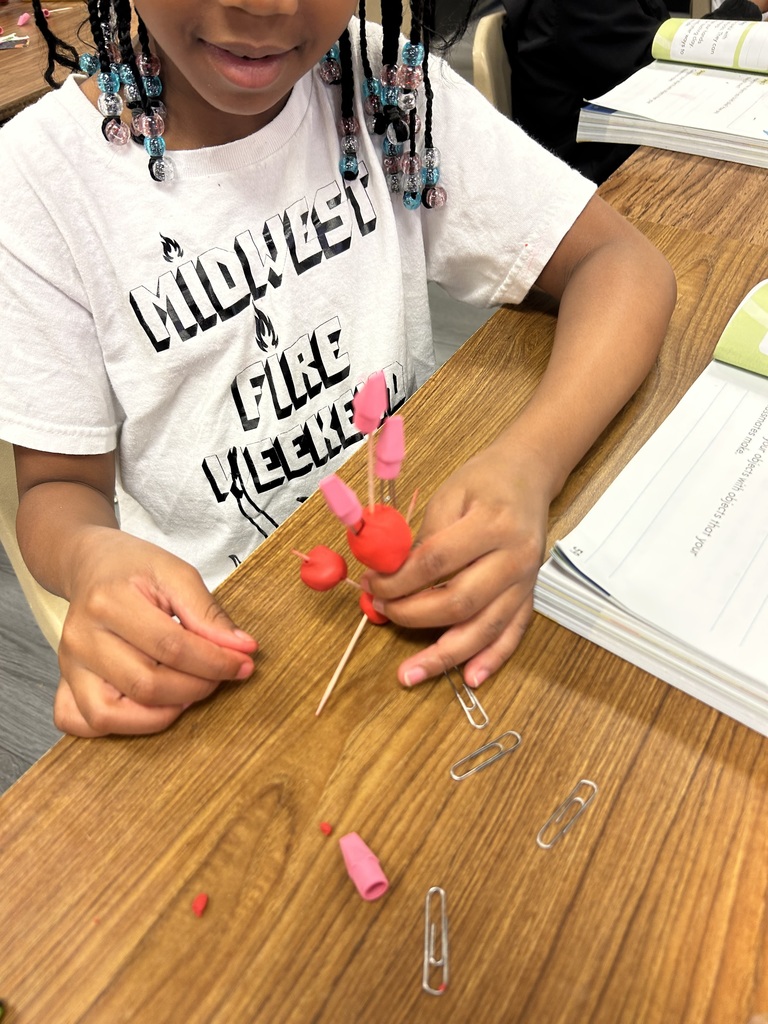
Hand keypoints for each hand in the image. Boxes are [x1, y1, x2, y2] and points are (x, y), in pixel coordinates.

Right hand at [53, 529, 257, 736]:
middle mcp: (82, 638)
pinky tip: (151, 708)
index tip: (243, 663)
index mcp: (109, 602)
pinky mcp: (65, 683)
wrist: (93, 565)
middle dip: (197, 687)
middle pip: (146, 685)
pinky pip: (82, 722)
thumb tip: (242, 649)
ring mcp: (69, 665)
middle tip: (220, 676)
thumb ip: (209, 613)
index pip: (171, 647)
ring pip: (112, 714)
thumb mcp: (177, 574)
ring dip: (163, 713)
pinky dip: (119, 726)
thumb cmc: (135, 569)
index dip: (215, 661)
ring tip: (190, 692)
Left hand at [362, 444, 549, 688]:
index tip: (372, 584)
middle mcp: (515, 558)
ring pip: (484, 628)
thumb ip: (422, 538)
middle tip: (382, 611)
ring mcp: (525, 581)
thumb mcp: (448, 495)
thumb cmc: (484, 482)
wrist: (529, 476)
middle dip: (413, 614)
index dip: (399, 579)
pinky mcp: (530, 595)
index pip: (437, 562)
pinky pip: (512, 634)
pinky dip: (492, 659)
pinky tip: (470, 679)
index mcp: (492, 524)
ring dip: (444, 655)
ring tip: (410, 673)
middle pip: (459, 601)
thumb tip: (389, 578)